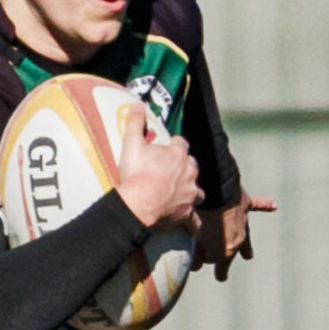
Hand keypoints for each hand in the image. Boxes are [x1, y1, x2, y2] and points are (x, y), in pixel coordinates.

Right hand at [114, 115, 200, 230]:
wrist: (137, 204)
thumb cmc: (135, 174)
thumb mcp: (131, 144)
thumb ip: (136, 123)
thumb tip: (138, 104)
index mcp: (178, 154)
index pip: (180, 143)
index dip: (172, 145)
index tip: (164, 148)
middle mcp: (189, 172)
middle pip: (192, 165)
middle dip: (184, 167)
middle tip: (169, 172)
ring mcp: (190, 193)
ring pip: (197, 190)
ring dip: (191, 191)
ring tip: (181, 194)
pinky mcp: (186, 213)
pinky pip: (194, 220)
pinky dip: (193, 223)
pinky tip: (190, 225)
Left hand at [196, 190, 278, 278]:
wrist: (216, 193)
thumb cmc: (203, 219)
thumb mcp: (195, 241)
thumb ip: (196, 256)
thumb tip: (196, 266)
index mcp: (226, 252)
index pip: (215, 265)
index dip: (205, 264)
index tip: (197, 265)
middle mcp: (238, 240)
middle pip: (230, 255)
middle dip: (224, 265)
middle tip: (221, 277)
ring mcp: (243, 223)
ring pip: (245, 239)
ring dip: (246, 248)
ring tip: (248, 256)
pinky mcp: (245, 204)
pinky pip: (258, 205)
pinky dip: (265, 205)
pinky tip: (274, 206)